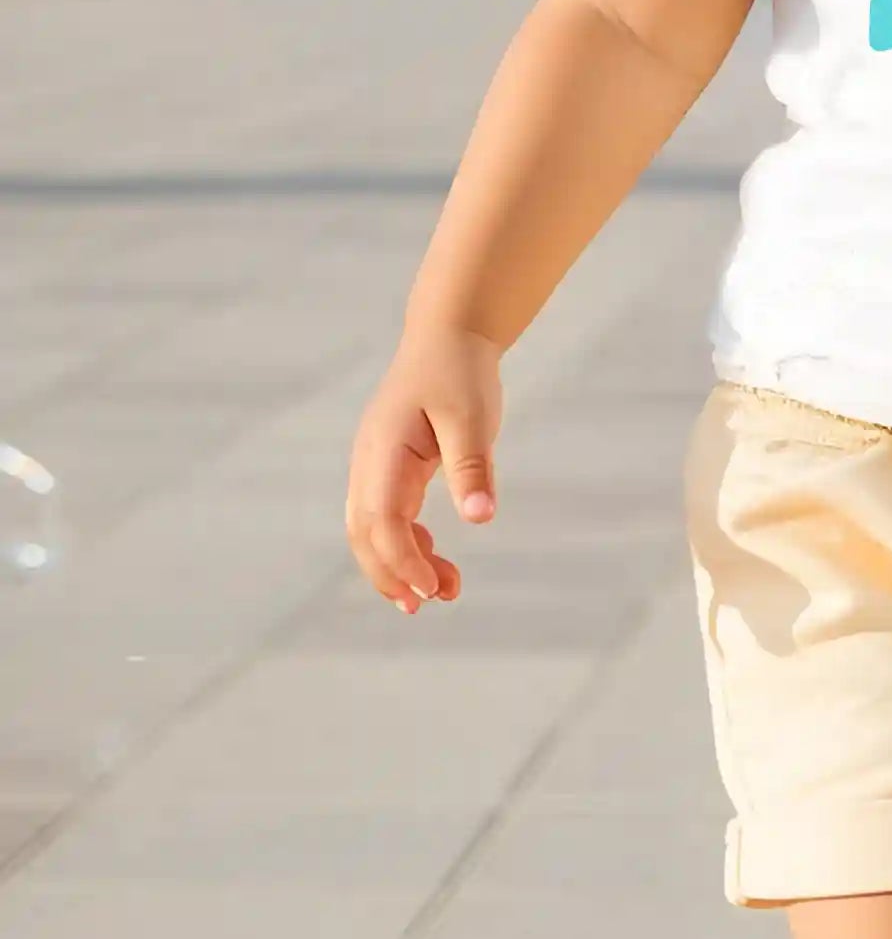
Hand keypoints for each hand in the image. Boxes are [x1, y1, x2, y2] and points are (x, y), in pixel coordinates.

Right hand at [344, 324, 503, 614]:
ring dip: (400, 562)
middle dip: (391, 574)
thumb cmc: (460, 371)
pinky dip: (407, 541)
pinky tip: (436, 558)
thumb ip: (471, 467)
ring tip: (442, 591)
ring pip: (373, 529)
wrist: (449, 334)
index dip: (403, 560)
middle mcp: (369, 462)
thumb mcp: (472, 417)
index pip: (381, 521)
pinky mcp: (391, 467)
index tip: (433, 590)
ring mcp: (376, 465)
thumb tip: (480, 519)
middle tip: (429, 604)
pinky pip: (389, 514)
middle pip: (365, 534)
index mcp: (383, 450)